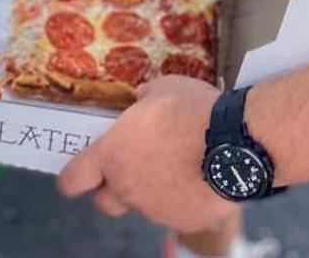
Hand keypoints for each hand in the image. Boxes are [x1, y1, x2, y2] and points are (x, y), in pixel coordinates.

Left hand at [57, 76, 235, 232]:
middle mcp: (127, 188)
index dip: (73, 179)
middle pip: (105, 202)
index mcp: (112, 155)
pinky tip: (203, 178)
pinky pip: (178, 212)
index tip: (81, 173)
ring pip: (145, 206)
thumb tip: (141, 97)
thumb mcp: (164, 88)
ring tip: (181, 167)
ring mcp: (156, 210)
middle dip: (114, 189)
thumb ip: (145, 97)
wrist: (236, 143)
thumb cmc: (192, 110)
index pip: (72, 181)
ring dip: (154, 191)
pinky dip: (185, 200)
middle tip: (133, 168)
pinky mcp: (185, 221)